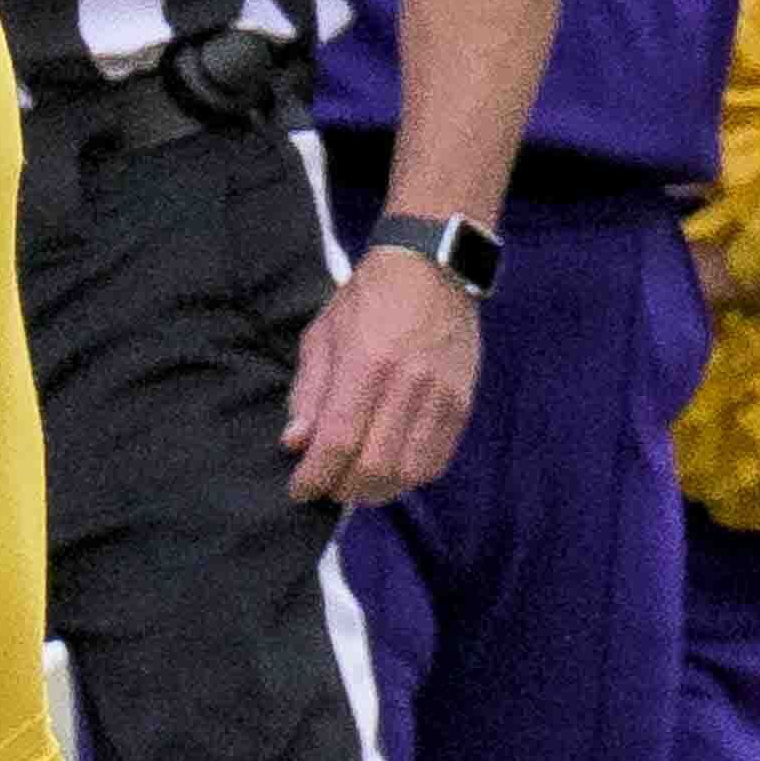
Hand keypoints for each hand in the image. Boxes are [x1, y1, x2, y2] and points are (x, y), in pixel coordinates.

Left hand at [284, 250, 478, 503]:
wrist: (433, 270)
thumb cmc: (367, 300)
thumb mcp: (321, 335)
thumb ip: (308, 392)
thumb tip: (295, 443)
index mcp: (366, 363)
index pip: (339, 439)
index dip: (315, 475)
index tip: (299, 490)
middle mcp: (407, 384)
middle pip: (376, 465)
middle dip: (345, 488)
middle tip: (326, 488)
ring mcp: (441, 396)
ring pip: (410, 471)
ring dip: (378, 490)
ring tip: (355, 485)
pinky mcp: (463, 404)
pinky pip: (438, 460)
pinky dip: (410, 477)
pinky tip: (390, 472)